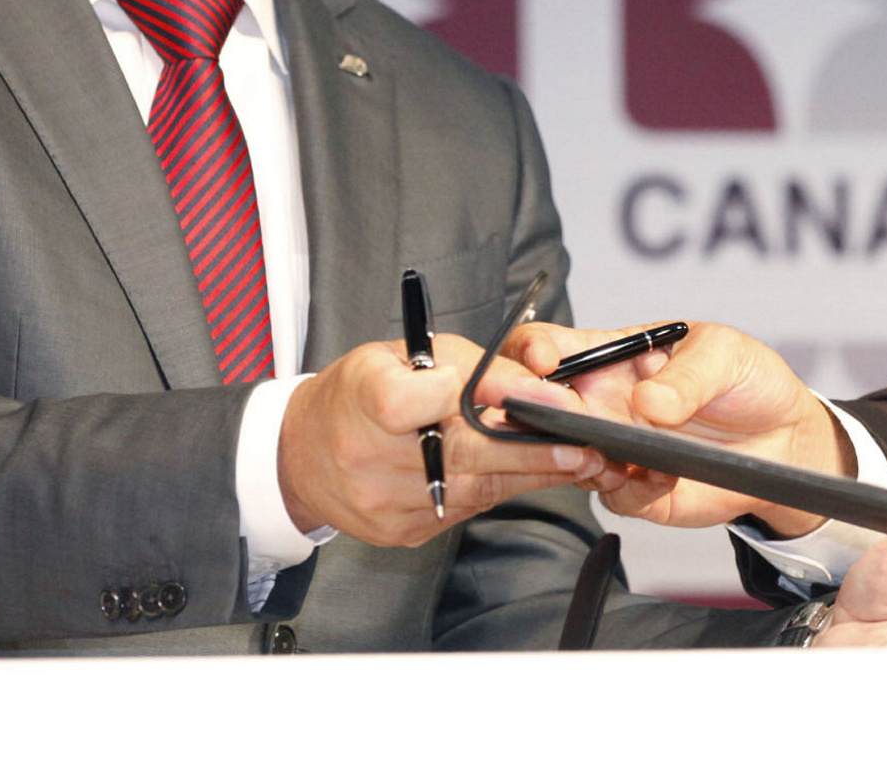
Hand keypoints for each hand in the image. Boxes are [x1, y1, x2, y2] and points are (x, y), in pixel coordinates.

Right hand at [278, 336, 605, 545]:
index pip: (410, 402)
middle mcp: (368, 458)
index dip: (458, 395)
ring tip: (578, 463)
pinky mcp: (402, 531)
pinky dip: (499, 489)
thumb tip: (533, 385)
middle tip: (583, 448)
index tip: (512, 394)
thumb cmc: (360, 393)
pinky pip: (464, 508)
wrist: (304, 454)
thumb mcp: (406, 355)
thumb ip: (470, 365)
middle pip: (459, 454)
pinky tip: (532, 475)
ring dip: (530, 476)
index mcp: (363, 401)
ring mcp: (385, 502)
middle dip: (530, 452)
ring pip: (473, 489)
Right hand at [507, 320, 848, 534]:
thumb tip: (648, 400)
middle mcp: (604, 401)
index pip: (550, 345)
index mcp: (614, 354)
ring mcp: (616, 447)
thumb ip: (686, 375)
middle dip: (533, 413)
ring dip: (580, 460)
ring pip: (564, 459)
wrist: (785, 439)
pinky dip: (631, 490)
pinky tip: (662, 476)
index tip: (543, 361)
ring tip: (614, 456)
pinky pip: (612, 497)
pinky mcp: (638, 490)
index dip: (531, 350)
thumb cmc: (748, 380)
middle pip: (538, 408)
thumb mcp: (725, 355)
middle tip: (562, 417)